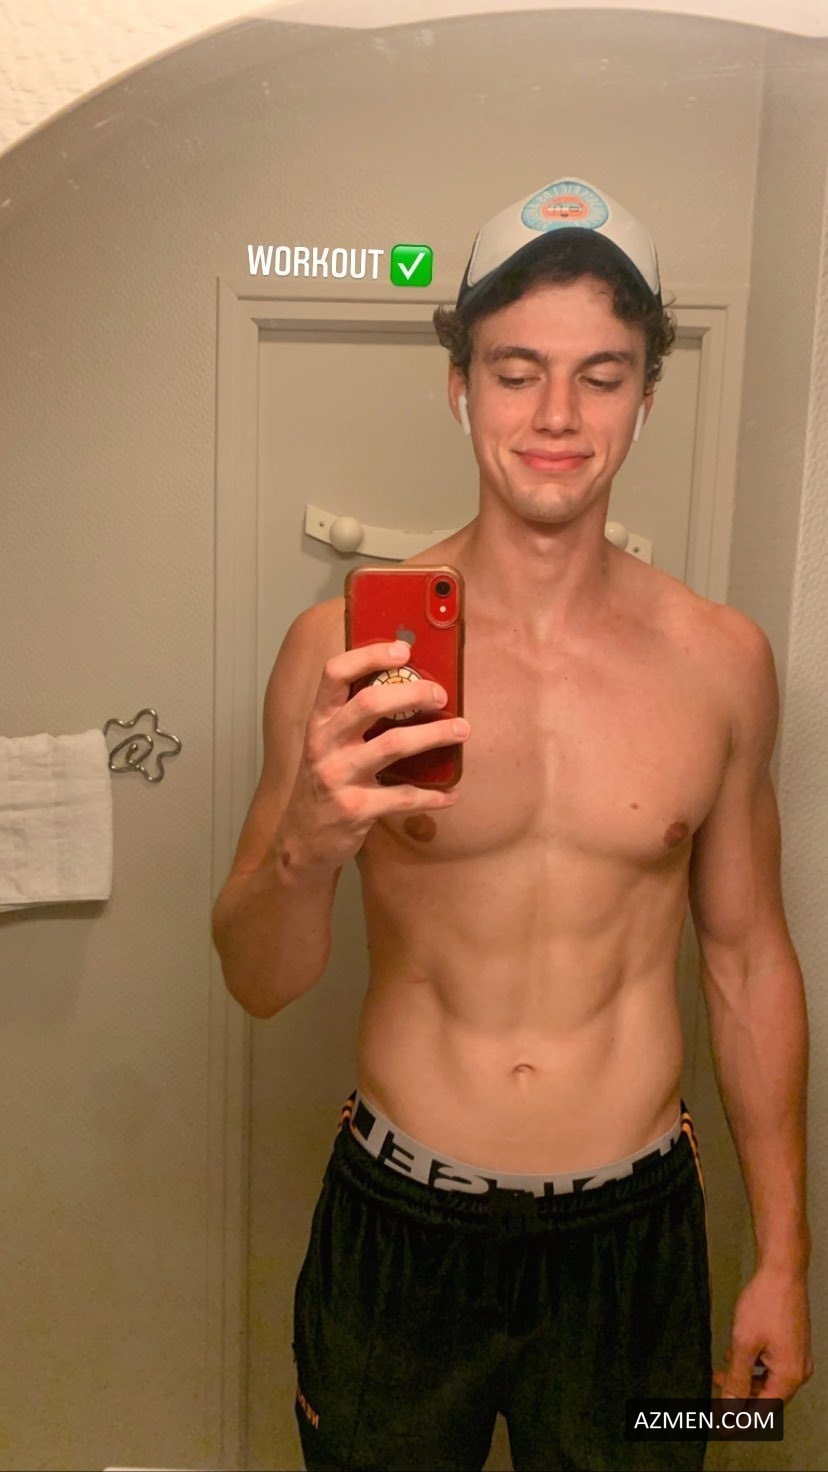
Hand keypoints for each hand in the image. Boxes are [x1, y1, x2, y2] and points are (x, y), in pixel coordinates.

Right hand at [277, 640, 468, 870]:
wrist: (303, 840)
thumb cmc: (326, 782)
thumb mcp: (329, 744)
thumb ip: (355, 717)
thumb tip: (409, 684)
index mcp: (319, 720)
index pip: (334, 673)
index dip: (369, 655)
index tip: (403, 650)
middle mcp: (324, 743)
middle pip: (370, 702)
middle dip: (413, 692)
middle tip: (441, 695)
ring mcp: (338, 776)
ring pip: (393, 744)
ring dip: (435, 735)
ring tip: (462, 730)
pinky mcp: (355, 809)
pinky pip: (404, 797)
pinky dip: (434, 795)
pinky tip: (452, 794)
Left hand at [713, 1265, 812, 1404]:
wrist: (782, 1270)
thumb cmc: (764, 1304)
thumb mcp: (744, 1343)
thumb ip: (737, 1378)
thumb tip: (730, 1409)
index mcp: (790, 1375)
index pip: (765, 1409)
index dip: (743, 1418)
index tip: (722, 1426)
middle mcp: (798, 1370)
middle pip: (768, 1395)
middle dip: (740, 1394)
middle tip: (715, 1388)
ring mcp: (797, 1356)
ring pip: (767, 1378)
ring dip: (744, 1377)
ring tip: (719, 1370)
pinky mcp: (792, 1342)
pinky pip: (771, 1364)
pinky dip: (753, 1364)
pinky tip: (734, 1354)